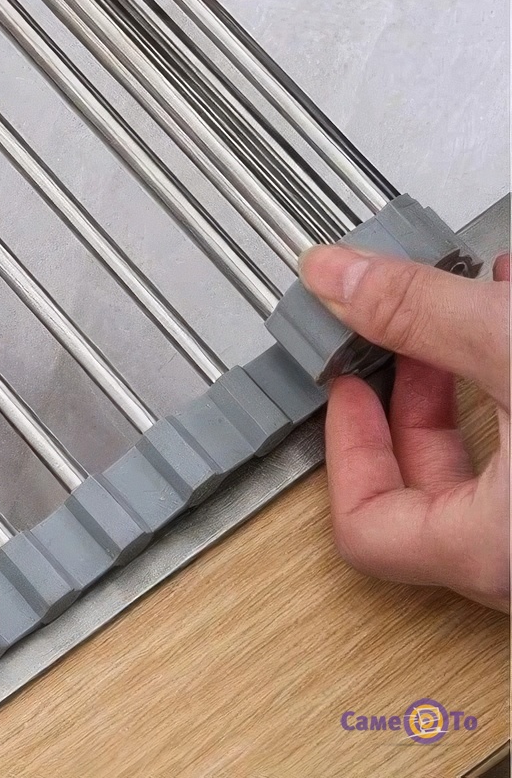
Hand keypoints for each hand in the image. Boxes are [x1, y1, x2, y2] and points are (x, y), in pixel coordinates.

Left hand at [298, 243, 509, 610]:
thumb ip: (416, 313)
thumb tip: (335, 278)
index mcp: (497, 554)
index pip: (369, 530)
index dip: (343, 446)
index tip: (343, 386)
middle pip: (433, 495)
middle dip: (413, 396)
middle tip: (404, 337)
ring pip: (497, 475)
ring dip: (478, 383)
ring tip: (476, 310)